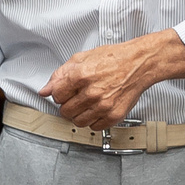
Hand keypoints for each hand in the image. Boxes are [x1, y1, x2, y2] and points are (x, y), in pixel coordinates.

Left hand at [40, 30, 184, 128]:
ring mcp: (103, 106)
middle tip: (77, 97)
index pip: (56, 96)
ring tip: (87, 104)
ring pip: (78, 121)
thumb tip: (45, 89)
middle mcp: (91, 92)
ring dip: (79, 114)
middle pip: (65, 111)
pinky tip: (98, 109)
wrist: (139, 63)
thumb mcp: (82, 58)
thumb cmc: (114, 59)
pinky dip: (94, 120)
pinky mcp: (114, 115)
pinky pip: (95, 127)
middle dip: (68, 105)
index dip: (60, 93)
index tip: (66, 91)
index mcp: (80, 75)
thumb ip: (60, 75)